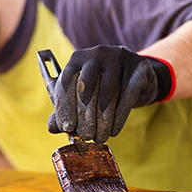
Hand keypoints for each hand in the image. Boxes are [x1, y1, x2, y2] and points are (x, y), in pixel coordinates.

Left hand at [48, 45, 173, 142]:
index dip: (65, 106)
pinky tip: (114, 130)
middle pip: (86, 86)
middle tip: (85, 136)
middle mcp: (97, 54)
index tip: (66, 127)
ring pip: (108, 92)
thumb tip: (52, 127)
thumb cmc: (103, 87)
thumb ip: (66, 109)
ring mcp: (119, 57)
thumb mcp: (83, 95)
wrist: (136, 78)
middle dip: (84, 115)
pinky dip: (120, 116)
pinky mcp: (139, 67)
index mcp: (78, 58)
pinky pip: (128, 94)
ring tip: (100, 137)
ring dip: (103, 119)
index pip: (66, 81)